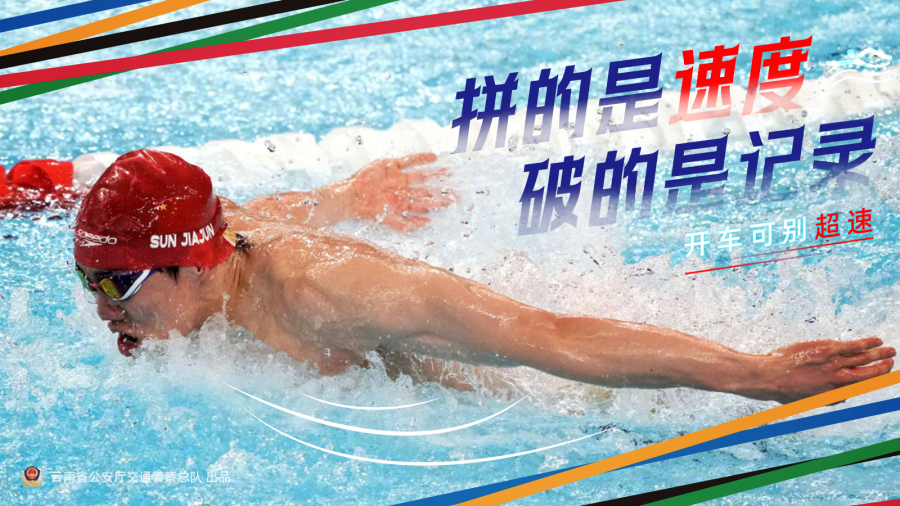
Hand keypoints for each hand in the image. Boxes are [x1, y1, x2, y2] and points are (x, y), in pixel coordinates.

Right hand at [348, 153, 455, 231]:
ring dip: (434, 173)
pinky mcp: (391, 166)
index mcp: (404, 204)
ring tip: (448, 170)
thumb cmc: (369, 211)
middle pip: (427, 189)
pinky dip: (421, 159)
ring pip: (421, 175)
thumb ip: (407, 224)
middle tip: (457, 186)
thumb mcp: (389, 221)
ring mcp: (399, 178)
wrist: (352, 197)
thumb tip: (428, 223)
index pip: (426, 203)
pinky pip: (409, 161)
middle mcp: (404, 191)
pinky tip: (434, 157)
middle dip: (442, 189)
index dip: (440, 202)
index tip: (454, 201)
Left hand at [757, 337, 894, 402]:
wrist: (770, 376)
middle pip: (868, 373)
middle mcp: (838, 379)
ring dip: (879, 354)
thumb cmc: (785, 389)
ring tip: (892, 351)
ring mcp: (834, 363)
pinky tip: (876, 341)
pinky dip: (867, 343)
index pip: (860, 387)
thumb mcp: (809, 401)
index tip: (881, 377)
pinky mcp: (827, 349)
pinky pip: (853, 346)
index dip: (873, 381)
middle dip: (882, 368)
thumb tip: (846, 396)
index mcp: (835, 393)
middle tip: (892, 362)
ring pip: (863, 358)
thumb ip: (830, 398)